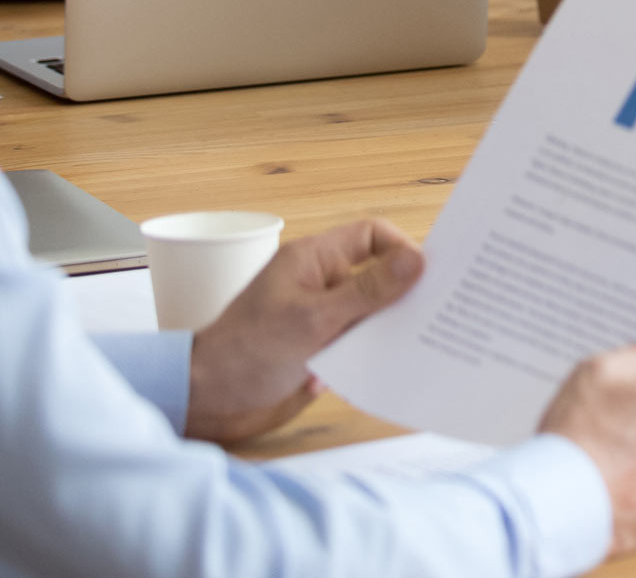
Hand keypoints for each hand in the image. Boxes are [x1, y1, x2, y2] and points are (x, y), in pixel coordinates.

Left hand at [187, 219, 424, 443]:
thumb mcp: (314, 320)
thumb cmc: (249, 351)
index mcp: (312, 259)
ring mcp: (318, 313)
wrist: (206, 399)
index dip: (401, 249)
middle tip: (428, 315)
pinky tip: (355, 375)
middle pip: (376, 273)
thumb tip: (418, 261)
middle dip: (398, 295)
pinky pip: (354, 340)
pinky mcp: (317, 344)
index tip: (424, 278)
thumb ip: (367, 292)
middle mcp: (318, 281)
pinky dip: (359, 356)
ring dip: (378, 332)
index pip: (371, 235)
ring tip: (398, 350)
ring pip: (369, 311)